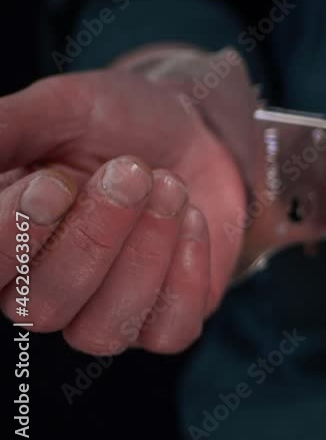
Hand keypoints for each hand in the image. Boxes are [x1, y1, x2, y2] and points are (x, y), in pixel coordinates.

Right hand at [0, 66, 246, 353]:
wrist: (193, 129)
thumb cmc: (113, 121)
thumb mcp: (58, 107)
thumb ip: (5, 129)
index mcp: (2, 242)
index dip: (15, 235)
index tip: (54, 182)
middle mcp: (42, 291)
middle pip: (43, 308)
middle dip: (94, 238)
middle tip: (132, 172)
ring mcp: (104, 314)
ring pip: (103, 331)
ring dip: (145, 254)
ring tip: (170, 186)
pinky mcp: (165, 323)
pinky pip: (169, 332)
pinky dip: (187, 277)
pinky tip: (193, 220)